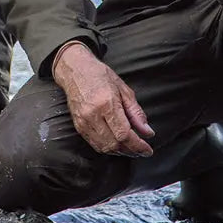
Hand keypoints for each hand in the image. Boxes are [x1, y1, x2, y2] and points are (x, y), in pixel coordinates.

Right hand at [52, 42, 154, 156]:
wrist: (75, 71)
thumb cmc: (100, 76)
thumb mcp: (124, 90)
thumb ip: (136, 113)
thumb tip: (148, 132)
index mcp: (106, 104)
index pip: (124, 134)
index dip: (138, 146)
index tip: (148, 150)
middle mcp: (92, 115)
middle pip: (115, 144)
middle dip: (131, 151)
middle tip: (142, 150)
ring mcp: (83, 121)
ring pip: (104, 147)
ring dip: (120, 151)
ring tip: (131, 148)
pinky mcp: (78, 125)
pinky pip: (94, 144)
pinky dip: (108, 148)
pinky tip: (117, 145)